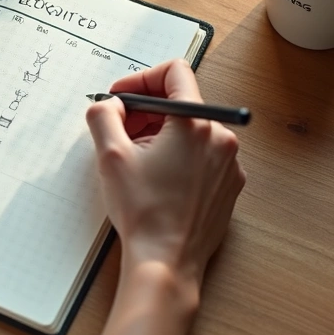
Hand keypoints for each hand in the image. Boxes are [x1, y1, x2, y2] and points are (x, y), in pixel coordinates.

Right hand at [85, 59, 245, 285]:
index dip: (141, 79)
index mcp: (195, 123)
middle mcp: (220, 138)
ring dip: (160, 137)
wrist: (167, 262)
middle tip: (119, 134)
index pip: (175, 72)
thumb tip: (109, 104)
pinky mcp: (229, 185)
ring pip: (190, 132)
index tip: (121, 99)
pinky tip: (157, 181)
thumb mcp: (110, 156)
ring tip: (137, 163)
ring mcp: (229, 163)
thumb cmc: (143, 212)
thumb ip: (104, 115)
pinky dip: (178, 159)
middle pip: (181, 104)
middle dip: (145, 113)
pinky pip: (202, 156)